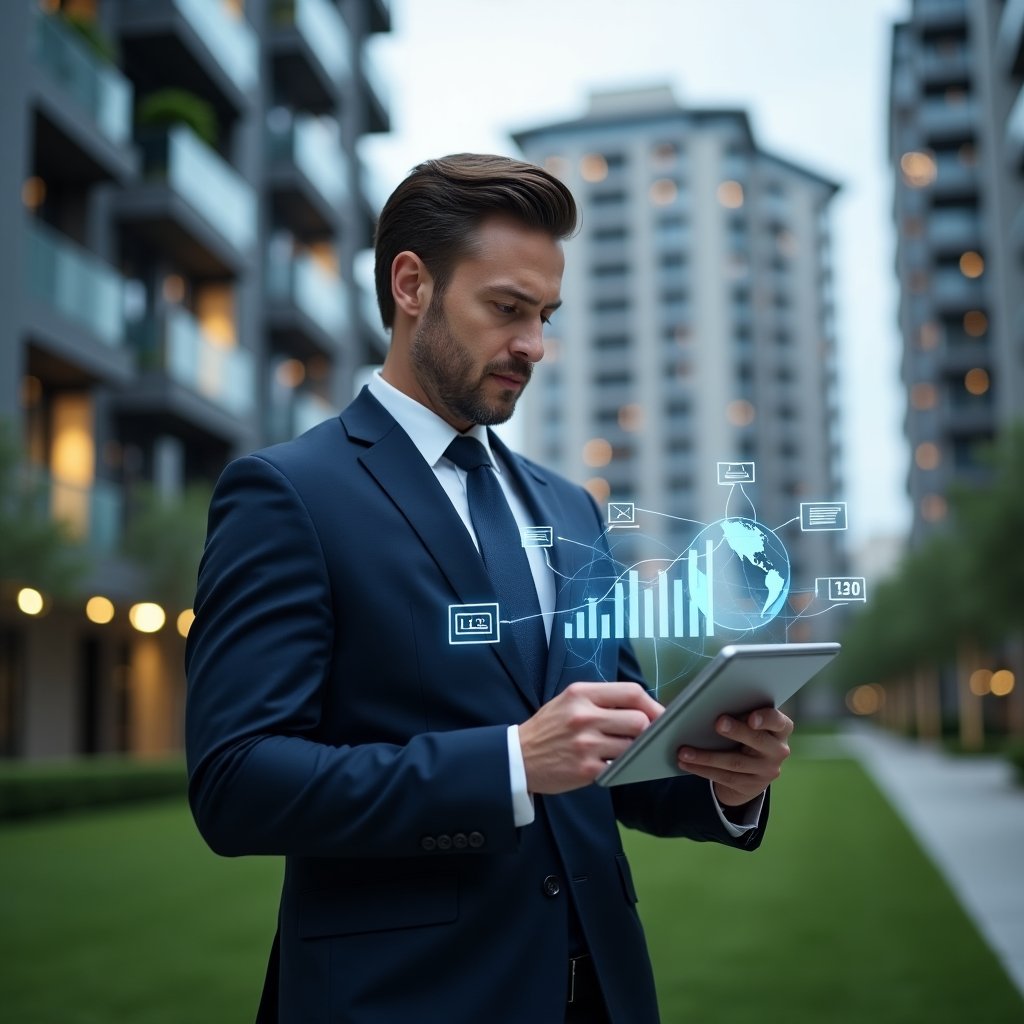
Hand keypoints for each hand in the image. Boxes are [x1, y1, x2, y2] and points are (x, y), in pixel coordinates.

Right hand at [518, 682, 662, 794]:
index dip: (652, 704)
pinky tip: (608, 762)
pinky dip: (619, 766)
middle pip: (639, 720)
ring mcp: (586, 744)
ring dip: (632, 749)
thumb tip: (643, 708)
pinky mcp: (586, 770)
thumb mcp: (569, 700)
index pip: (631, 692)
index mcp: (581, 694)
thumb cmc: (549, 727)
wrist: (519, 757)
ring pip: (632, 746)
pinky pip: (619, 767)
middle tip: (640, 735)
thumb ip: (602, 700)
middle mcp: (584, 716)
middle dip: (645, 730)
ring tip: (620, 749)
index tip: (659, 714)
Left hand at [677, 707, 792, 806]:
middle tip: (718, 723)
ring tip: (684, 751)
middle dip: (737, 732)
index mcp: (779, 729)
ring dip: (706, 757)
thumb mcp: (749, 722)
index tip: (751, 717)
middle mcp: (777, 751)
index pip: (780, 722)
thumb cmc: (745, 734)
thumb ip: (739, 711)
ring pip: (734, 763)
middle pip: (758, 741)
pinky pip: (723, 777)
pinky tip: (685, 762)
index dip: (767, 719)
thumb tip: (707, 699)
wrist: (753, 770)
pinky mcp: (749, 786)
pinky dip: (701, 769)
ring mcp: (765, 771)